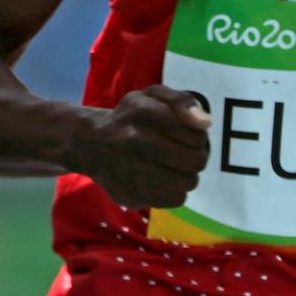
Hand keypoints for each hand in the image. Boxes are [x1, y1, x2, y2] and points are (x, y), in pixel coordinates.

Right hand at [71, 86, 212, 208]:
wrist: (90, 143)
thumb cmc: (131, 118)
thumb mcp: (152, 96)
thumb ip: (182, 101)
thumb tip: (205, 123)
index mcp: (143, 112)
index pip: (196, 136)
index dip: (197, 137)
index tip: (184, 136)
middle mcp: (134, 140)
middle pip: (195, 161)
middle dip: (195, 157)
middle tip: (182, 154)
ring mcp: (130, 170)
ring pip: (188, 182)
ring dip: (186, 175)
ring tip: (171, 167)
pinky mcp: (131, 196)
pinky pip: (175, 199)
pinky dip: (174, 190)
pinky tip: (160, 180)